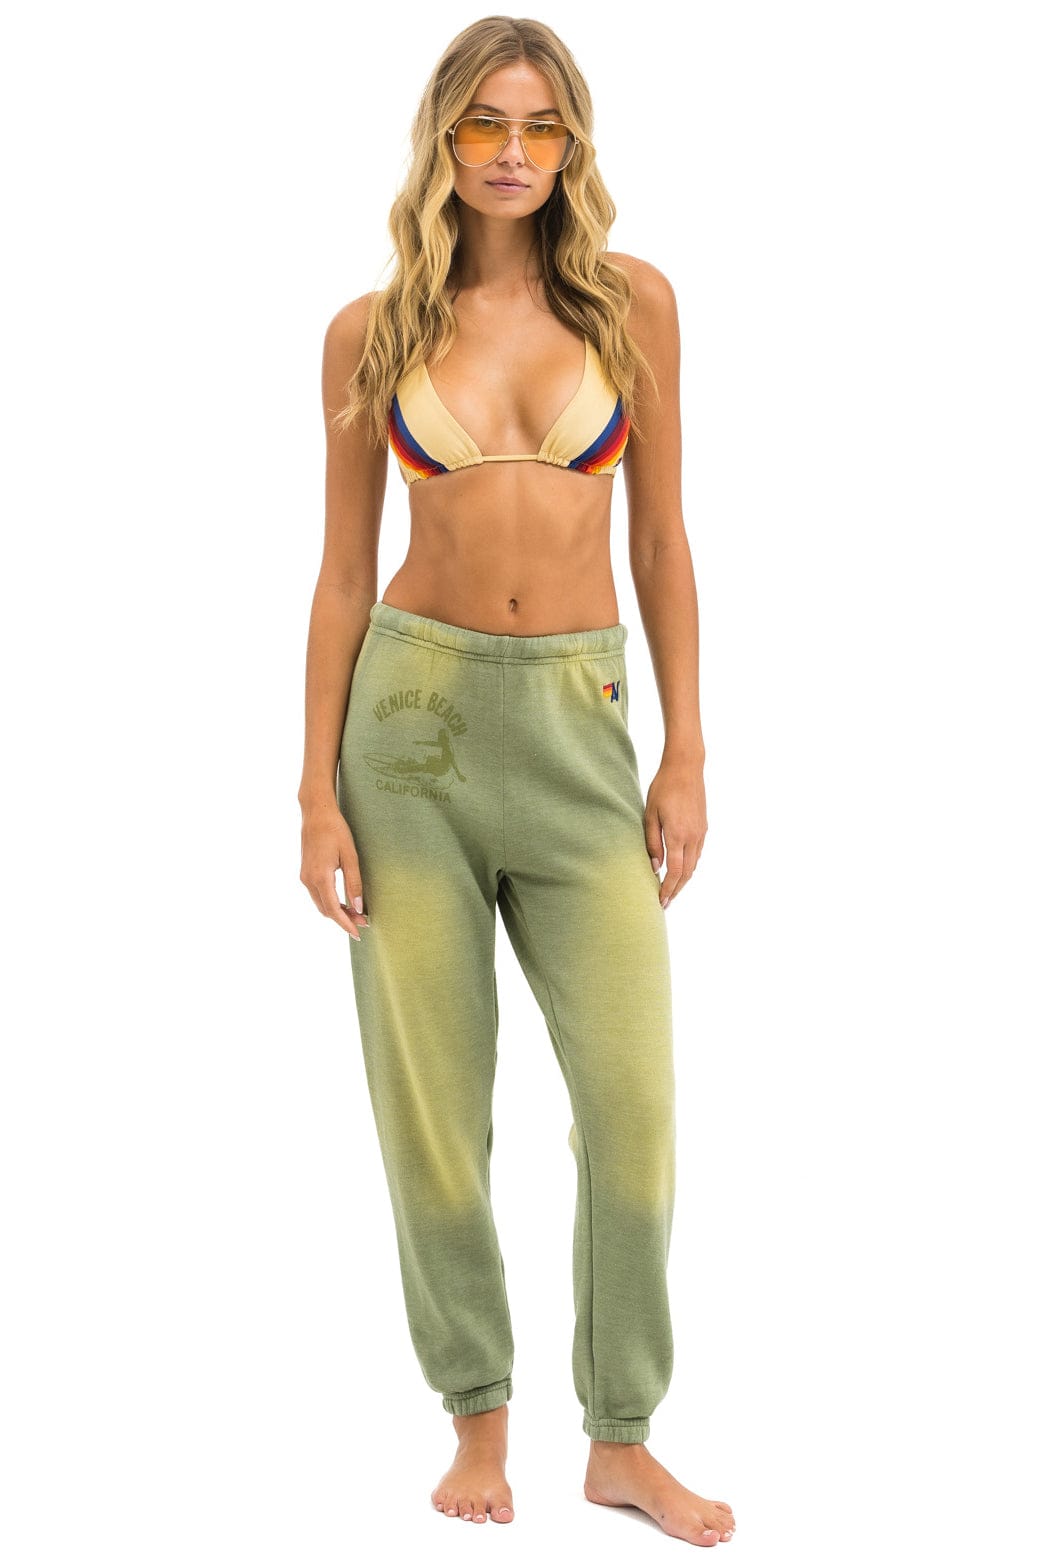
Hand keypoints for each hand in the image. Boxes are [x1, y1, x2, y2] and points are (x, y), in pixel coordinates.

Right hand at [300, 801, 369, 940]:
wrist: (316, 813)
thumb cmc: (335, 830)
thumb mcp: (350, 856)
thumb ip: (354, 883)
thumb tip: (358, 907)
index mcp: (320, 877)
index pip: (333, 909)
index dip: (346, 923)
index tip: (358, 934)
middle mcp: (308, 880)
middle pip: (326, 910)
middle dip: (343, 919)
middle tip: (363, 923)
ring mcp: (304, 877)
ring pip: (320, 904)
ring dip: (337, 912)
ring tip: (356, 914)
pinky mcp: (305, 873)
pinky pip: (317, 895)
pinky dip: (330, 902)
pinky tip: (343, 902)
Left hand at [644, 754, 706, 909]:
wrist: (686, 767)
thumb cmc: (663, 788)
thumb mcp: (650, 814)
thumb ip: (652, 842)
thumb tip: (656, 867)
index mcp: (678, 835)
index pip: (674, 872)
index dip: (668, 889)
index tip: (661, 901)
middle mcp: (693, 837)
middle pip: (687, 873)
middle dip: (676, 890)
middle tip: (666, 903)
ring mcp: (701, 832)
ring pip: (694, 864)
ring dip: (683, 879)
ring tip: (672, 890)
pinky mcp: (703, 827)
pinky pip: (698, 853)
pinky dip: (690, 866)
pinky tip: (681, 868)